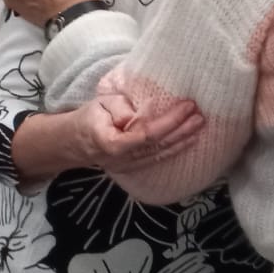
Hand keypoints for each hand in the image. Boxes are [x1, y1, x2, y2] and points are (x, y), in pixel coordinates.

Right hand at [79, 70, 204, 172]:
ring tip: (200, 125)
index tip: (187, 105)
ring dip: (183, 139)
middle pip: (157, 145)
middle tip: (200, 115)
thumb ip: (120, 108)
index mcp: (110, 142)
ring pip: (160, 154)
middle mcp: (120, 158)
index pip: (146, 134)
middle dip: (182, 129)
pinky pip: (157, 159)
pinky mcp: (132, 168)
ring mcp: (126, 166)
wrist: (72, 141)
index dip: (169, 121)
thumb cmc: (89, 118)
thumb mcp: (101, 104)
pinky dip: (175, 149)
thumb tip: (137, 116)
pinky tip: (190, 140)